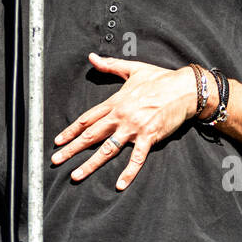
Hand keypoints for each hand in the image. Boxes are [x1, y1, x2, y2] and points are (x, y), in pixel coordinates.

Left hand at [51, 52, 196, 189]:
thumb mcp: (133, 69)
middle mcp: (121, 116)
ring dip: (91, 164)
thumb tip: (92, 57)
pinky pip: (137, 158)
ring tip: (76, 175)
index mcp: (115, 102)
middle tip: (56, 160)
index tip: (57, 141)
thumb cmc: (160, 78)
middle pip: (91, 135)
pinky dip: (129, 172)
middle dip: (72, 149)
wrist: (185, 89)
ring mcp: (134, 128)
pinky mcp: (150, 137)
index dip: (70, 130)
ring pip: (108, 149)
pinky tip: (120, 185)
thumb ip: (110, 66)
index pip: (87, 119)